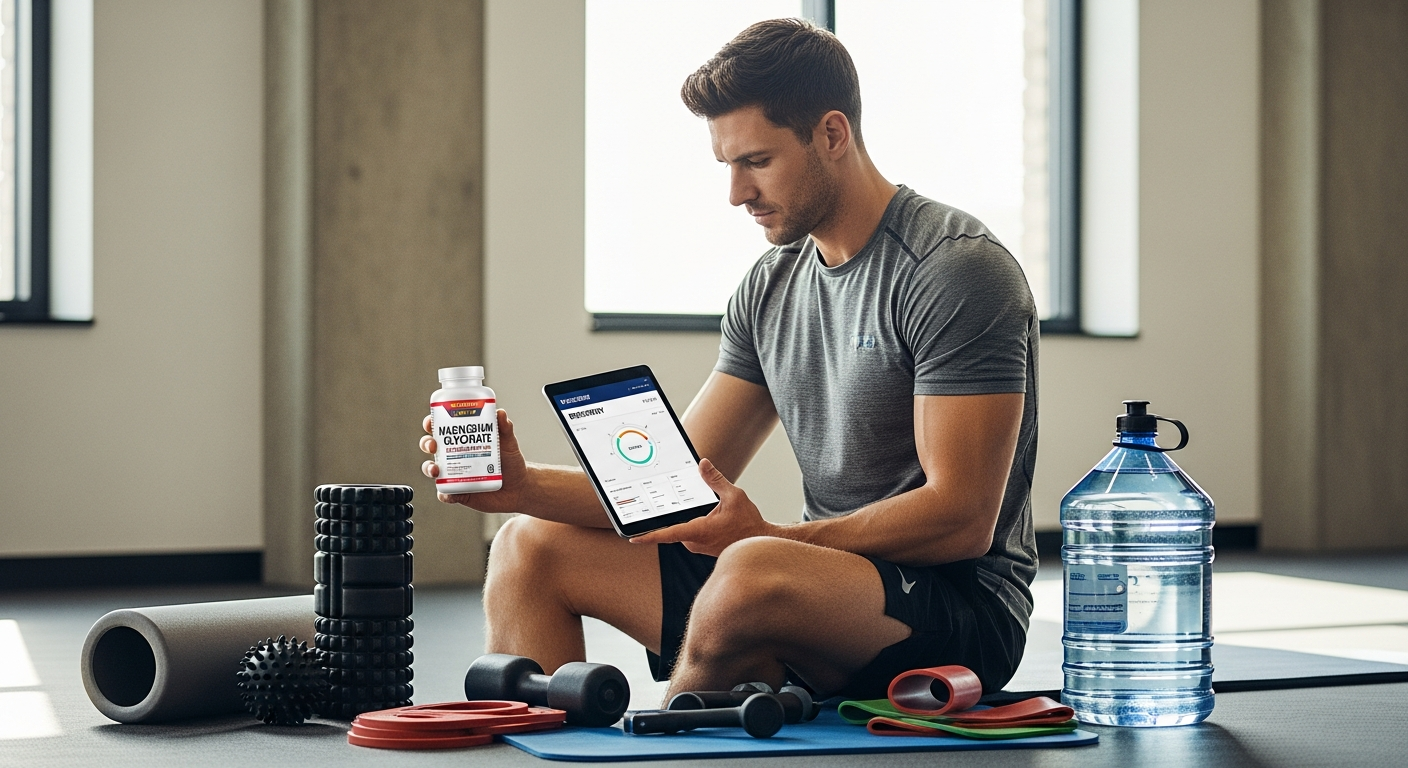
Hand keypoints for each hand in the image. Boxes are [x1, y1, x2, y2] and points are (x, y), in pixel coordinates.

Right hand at [421, 408, 532, 513]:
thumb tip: (500, 413)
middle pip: (432, 447)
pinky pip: (446, 494)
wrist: (519, 488)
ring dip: (429, 468)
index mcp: (463, 440)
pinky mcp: (459, 493)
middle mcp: (455, 456)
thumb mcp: (509, 443)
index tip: (430, 423)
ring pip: (433, 470)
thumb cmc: (511, 462)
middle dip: (427, 443)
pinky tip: (449, 493)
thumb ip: (505, 429)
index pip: (442, 428)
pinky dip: (445, 494)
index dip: (432, 424)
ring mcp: (455, 474)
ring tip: (436, 470)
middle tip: (433, 445)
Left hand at [628, 459, 777, 555]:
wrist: (761, 542)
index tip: (633, 538)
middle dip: (674, 512)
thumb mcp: (734, 496)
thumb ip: (715, 480)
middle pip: (674, 525)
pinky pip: (691, 531)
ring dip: (686, 516)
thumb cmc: (749, 524)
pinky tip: (709, 515)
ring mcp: (698, 545)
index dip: (648, 536)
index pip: (668, 534)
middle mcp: (695, 542)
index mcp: (698, 531)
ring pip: (683, 527)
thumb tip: (703, 464)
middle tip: (675, 497)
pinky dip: (693, 521)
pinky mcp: (702, 545)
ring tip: (705, 508)